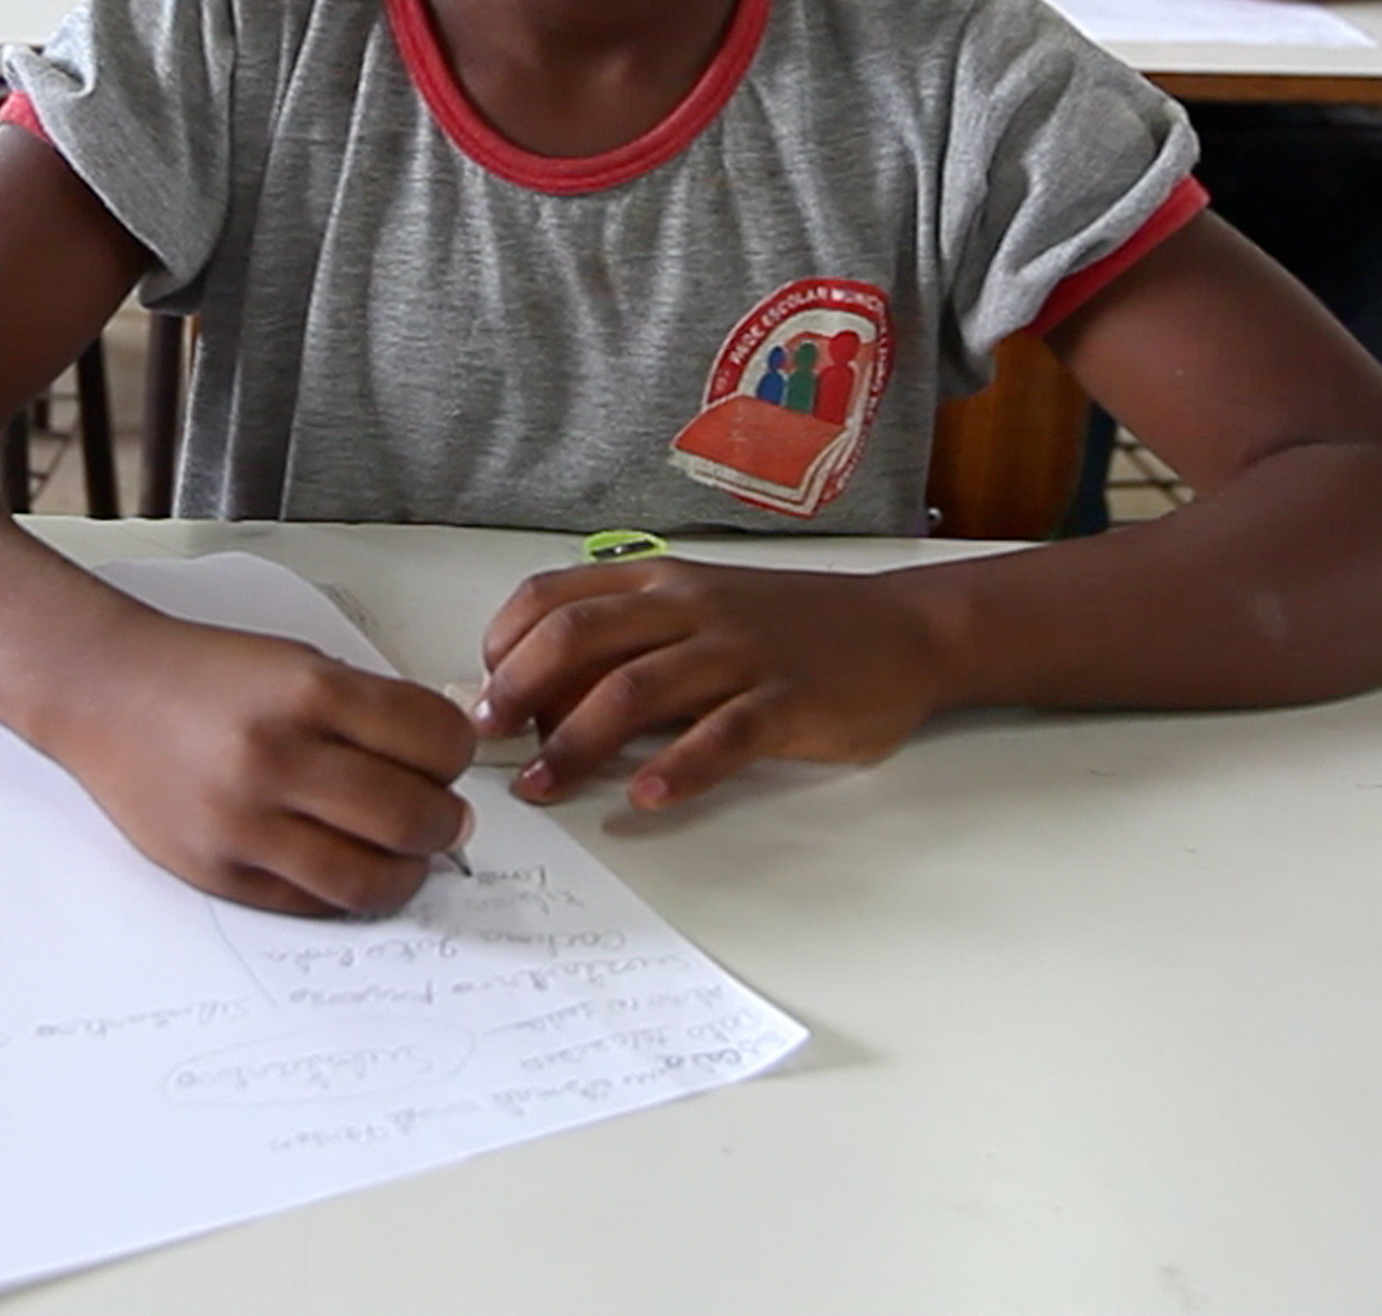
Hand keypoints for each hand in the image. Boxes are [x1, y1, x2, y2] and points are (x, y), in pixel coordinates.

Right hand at [47, 618, 477, 916]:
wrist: (105, 693)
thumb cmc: (204, 677)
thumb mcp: (299, 662)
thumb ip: (368, 710)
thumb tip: (440, 766)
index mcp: (308, 692)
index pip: (434, 740)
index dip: (457, 755)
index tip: (451, 760)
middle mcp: (277, 758)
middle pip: (412, 817)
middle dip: (447, 823)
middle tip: (447, 819)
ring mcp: (245, 823)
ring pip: (369, 878)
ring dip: (409, 871)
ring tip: (409, 854)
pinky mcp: (220, 871)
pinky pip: (314, 904)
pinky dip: (349, 893)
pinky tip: (352, 865)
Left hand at [476, 558, 950, 810]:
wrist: (901, 628)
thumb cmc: (788, 628)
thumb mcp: (700, 614)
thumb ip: (630, 646)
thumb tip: (543, 700)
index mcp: (659, 584)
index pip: (554, 597)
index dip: (503, 643)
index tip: (480, 693)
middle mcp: (689, 608)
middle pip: (579, 636)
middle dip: (519, 689)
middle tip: (486, 740)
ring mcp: (739, 652)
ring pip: (636, 688)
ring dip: (576, 741)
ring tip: (541, 786)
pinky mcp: (787, 700)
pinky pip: (724, 733)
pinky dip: (680, 767)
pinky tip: (649, 796)